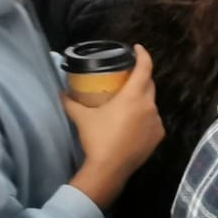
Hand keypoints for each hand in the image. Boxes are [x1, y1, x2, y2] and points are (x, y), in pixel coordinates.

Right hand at [64, 46, 163, 209]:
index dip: (143, 55)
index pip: (144, 68)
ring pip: (151, 103)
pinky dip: (145, 117)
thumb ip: (70, 102)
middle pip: (149, 84)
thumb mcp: (82, 117)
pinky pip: (153, 120)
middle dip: (141, 77)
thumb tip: (59, 92)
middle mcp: (149, 106)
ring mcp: (156, 121)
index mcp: (133, 96)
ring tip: (128, 103)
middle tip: (128, 76)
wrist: (109, 169)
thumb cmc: (97, 139)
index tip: (137, 48)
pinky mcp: (158, 135)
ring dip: (142, 99)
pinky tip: (133, 122)